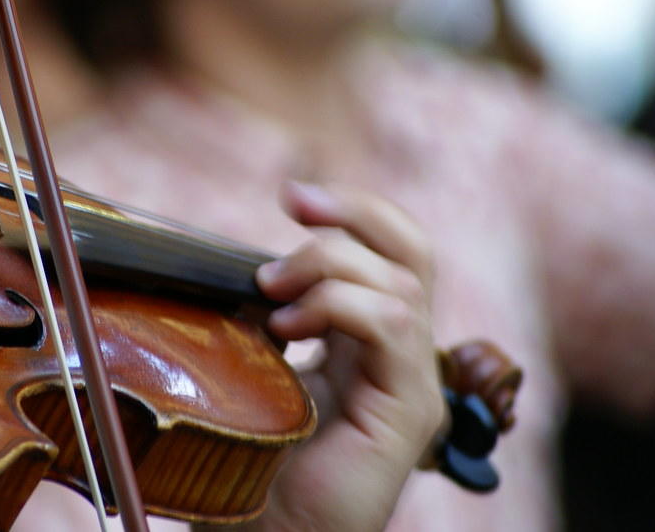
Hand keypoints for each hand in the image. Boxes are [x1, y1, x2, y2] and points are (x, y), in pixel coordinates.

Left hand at [206, 182, 443, 531]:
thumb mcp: (256, 366)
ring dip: (329, 268)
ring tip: (273, 293)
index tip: (293, 195)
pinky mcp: (409, 412)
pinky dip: (339, 307)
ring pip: (400, 284)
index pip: (391, 252)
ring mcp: (411, 383)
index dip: (352, 211)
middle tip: (293, 207)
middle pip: (413, 251)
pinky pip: (394, 327)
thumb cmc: (253, 458)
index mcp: (368, 340)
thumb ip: (268, 317)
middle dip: (353, 213)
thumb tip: (241, 269)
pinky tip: (290, 328)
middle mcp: (400, 355)